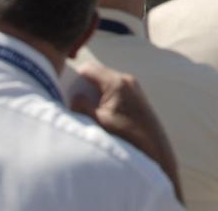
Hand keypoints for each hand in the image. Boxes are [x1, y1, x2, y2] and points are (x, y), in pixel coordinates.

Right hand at [69, 61, 182, 202]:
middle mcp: (126, 80)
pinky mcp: (136, 97)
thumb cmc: (126, 135)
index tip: (63, 89)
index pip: (89, 69)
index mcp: (116, 83)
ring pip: (105, 84)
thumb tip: (74, 98)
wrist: (155, 148)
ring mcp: (133, 88)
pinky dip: (103, 99)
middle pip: (96, 76)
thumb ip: (82, 107)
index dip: (73, 77)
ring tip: (84, 110)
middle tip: (71, 101)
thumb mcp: (98, 122)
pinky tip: (98, 114)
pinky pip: (114, 92)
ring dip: (93, 94)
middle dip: (83, 87)